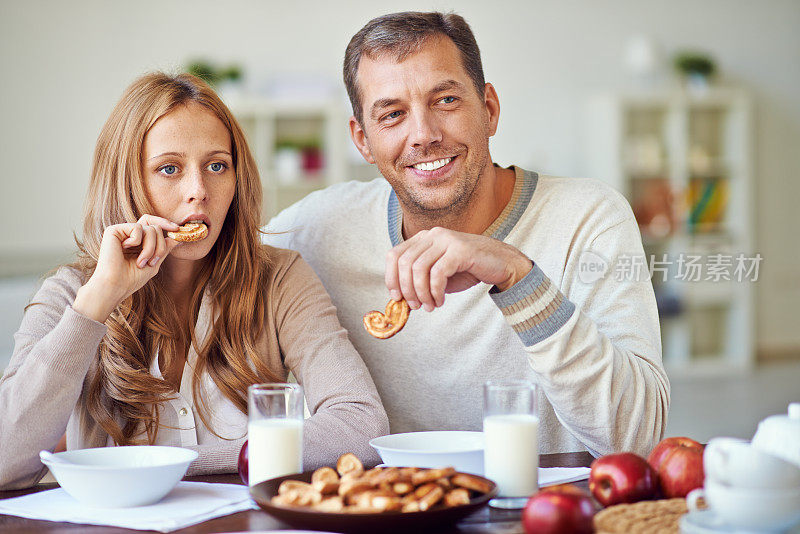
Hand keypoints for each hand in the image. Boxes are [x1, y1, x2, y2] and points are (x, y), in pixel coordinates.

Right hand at [72, 215, 179, 321]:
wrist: (115, 286)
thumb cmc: (132, 279)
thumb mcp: (154, 263)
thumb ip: (164, 249)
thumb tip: (176, 237)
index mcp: (138, 242)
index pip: (153, 225)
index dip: (166, 224)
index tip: (177, 230)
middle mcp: (130, 235)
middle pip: (156, 227)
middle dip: (160, 246)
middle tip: (153, 261)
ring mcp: (122, 232)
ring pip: (150, 228)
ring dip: (151, 248)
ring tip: (141, 262)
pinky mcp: (114, 230)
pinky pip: (138, 227)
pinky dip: (138, 242)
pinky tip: (126, 250)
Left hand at [385, 227, 532, 310]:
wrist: (500, 264)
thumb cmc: (467, 270)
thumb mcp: (437, 275)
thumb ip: (419, 281)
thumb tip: (401, 299)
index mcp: (423, 238)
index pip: (394, 255)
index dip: (391, 278)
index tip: (397, 298)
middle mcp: (432, 235)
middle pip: (405, 263)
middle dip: (407, 290)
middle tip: (415, 306)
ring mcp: (446, 240)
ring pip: (419, 269)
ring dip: (421, 293)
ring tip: (429, 306)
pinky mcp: (460, 250)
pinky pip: (438, 273)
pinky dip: (435, 291)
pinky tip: (440, 301)